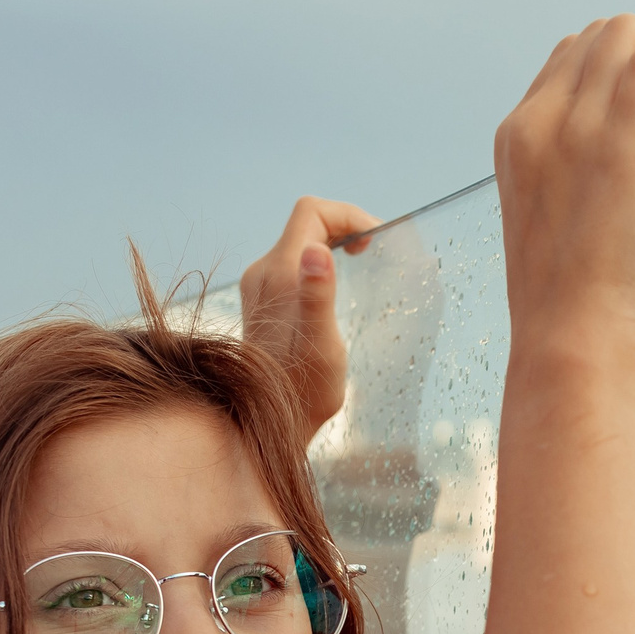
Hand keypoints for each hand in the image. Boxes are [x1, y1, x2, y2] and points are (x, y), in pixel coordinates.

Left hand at [237, 197, 375, 438]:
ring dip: (334, 244)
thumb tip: (317, 250)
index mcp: (279, 272)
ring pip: (300, 242)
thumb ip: (317, 296)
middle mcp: (263, 272)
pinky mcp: (262, 301)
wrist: (263, 422)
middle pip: (306, 222)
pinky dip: (320, 264)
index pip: (312, 212)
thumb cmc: (301, 391)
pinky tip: (338, 291)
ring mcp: (259, 286)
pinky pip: (294, 264)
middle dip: (344, 227)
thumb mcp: (320, 345)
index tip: (375, 241)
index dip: (348, 215)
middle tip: (374, 252)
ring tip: (362, 266)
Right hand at [494, 16, 634, 369]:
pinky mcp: (621, 137)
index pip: (563, 66)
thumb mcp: (549, 233)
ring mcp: (576, 125)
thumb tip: (609, 181)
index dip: (610, 69)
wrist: (569, 342)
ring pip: (623, 34)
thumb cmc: (568, 312)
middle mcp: (536, 122)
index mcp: (514, 143)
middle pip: (592, 38)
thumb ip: (568, 189)